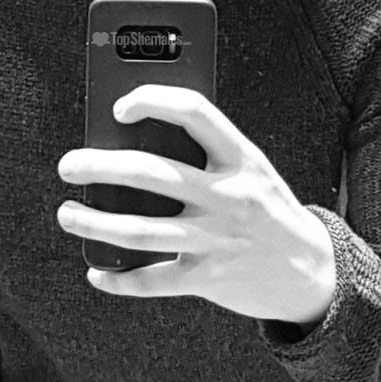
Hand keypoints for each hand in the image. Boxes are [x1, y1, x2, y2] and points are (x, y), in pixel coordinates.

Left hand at [55, 84, 335, 325]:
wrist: (313, 272)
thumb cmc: (266, 208)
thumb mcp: (250, 169)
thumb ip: (206, 153)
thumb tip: (133, 139)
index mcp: (241, 157)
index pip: (193, 111)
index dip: (151, 100)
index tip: (118, 107)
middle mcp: (229, 196)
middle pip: (150, 173)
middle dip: (98, 167)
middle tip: (69, 165)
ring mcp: (217, 240)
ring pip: (138, 231)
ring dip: (93, 222)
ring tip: (67, 214)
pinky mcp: (208, 279)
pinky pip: (150, 280)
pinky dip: (116, 279)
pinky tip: (96, 271)